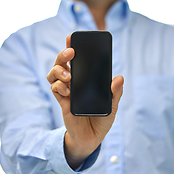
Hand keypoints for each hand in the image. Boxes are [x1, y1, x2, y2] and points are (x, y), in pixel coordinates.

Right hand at [47, 34, 123, 168]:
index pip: (77, 60)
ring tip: (68, 75)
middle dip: (63, 55)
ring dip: (59, 70)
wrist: (91, 137)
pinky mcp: (61, 100)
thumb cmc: (101, 119)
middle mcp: (74, 81)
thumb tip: (119, 78)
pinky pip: (54, 88)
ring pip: (54, 73)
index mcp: (85, 79)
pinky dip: (59, 86)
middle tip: (70, 52)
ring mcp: (66, 90)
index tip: (71, 36)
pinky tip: (67, 90)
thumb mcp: (112, 105)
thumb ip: (115, 93)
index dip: (72, 47)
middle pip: (62, 63)